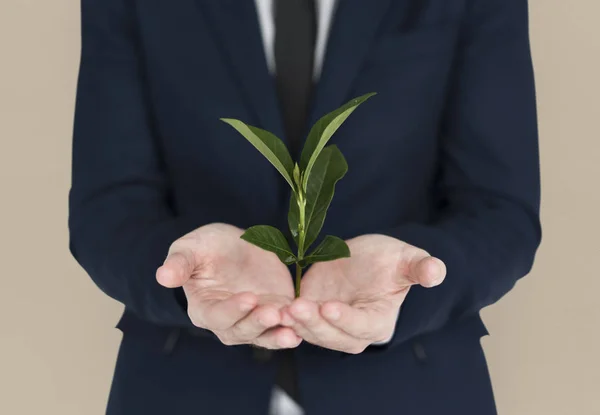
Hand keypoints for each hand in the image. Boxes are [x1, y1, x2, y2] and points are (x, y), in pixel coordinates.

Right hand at [156, 223, 300, 348]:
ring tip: (294, 330)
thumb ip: (180, 263)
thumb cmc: (206, 247)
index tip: (249, 298)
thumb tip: (162, 276)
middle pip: (242, 331)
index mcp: (204, 309)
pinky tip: (305, 328)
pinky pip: (284, 327)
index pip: (218, 316)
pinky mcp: (275, 313)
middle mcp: (228, 322)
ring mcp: (253, 319)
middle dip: (259, 323)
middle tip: (274, 312)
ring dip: (278, 334)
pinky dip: (294, 329)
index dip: (233, 310)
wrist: (235, 245)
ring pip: (265, 335)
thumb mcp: (191, 248)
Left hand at [281, 234, 445, 353]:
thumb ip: (420, 268)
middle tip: (297, 307)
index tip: (328, 307)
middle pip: (334, 336)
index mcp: (378, 321)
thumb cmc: (389, 259)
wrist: (363, 258)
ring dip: (296, 323)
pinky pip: (297, 323)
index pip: (362, 326)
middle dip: (314, 323)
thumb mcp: (405, 258)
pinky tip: (272, 308)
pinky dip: (285, 319)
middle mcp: (354, 331)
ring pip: (312, 332)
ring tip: (282, 309)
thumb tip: (438, 272)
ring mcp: (330, 325)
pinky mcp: (312, 315)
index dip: (346, 319)